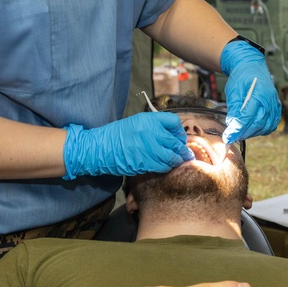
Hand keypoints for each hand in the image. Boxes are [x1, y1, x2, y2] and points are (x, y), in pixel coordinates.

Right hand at [62, 112, 193, 179]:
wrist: (101, 148)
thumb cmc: (118, 134)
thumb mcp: (137, 122)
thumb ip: (155, 125)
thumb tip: (172, 135)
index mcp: (149, 120)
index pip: (174, 122)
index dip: (179, 131)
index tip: (179, 137)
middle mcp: (151, 133)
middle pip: (175, 142)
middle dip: (182, 149)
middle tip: (186, 153)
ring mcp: (148, 149)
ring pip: (171, 157)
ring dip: (177, 160)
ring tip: (179, 161)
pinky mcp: (145, 163)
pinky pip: (162, 166)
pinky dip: (167, 167)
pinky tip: (166, 166)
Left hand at [220, 40, 281, 143]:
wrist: (251, 66)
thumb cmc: (241, 77)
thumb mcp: (233, 91)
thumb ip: (234, 108)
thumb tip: (232, 126)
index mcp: (258, 94)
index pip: (247, 117)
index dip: (236, 130)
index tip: (227, 137)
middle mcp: (269, 100)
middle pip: (257, 124)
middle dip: (243, 133)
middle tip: (231, 137)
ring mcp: (275, 104)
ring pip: (265, 127)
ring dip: (252, 132)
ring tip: (240, 132)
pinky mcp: (276, 108)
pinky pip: (271, 124)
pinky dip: (262, 129)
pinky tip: (252, 129)